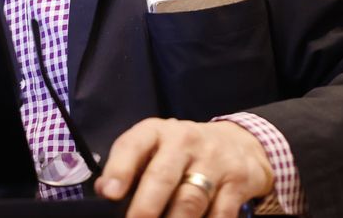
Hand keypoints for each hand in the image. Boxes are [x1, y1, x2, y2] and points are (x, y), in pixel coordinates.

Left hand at [93, 118, 273, 217]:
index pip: (134, 145)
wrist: (239, 142)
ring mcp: (214, 160)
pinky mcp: (237, 181)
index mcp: (157, 132)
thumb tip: (103, 190)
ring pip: (191, 199)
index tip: (109, 193)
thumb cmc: (183, 151)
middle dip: (146, 206)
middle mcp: (185, 141)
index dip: (119, 169)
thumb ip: (129, 166)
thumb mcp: (155, 148)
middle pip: (163, 177)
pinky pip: (221, 213)